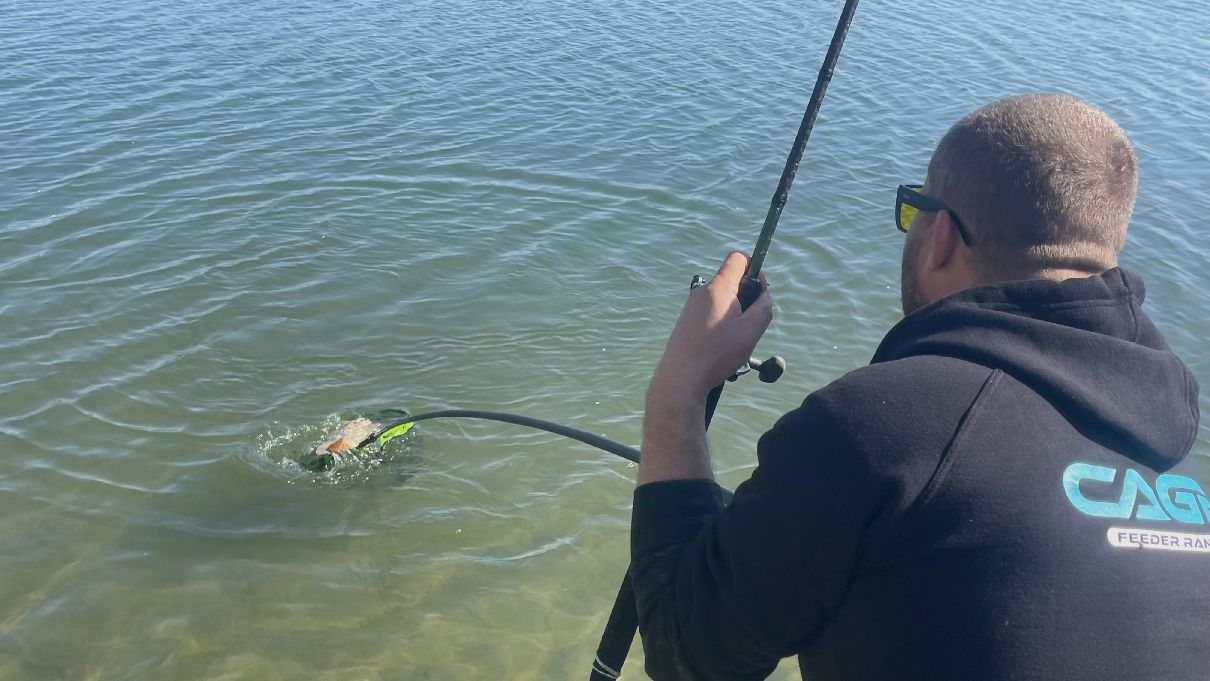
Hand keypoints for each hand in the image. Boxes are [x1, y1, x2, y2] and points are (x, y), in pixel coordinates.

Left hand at [650, 252, 773, 399]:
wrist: (681, 377)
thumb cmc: (718, 353)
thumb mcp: (751, 330)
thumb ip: (764, 307)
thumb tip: (764, 296)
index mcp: (718, 287)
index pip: (738, 258)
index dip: (754, 267)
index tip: (759, 290)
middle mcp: (702, 292)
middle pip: (731, 281)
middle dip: (746, 297)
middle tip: (750, 323)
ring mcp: (692, 306)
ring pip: (722, 300)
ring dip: (735, 314)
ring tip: (735, 340)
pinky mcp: (687, 321)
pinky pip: (711, 313)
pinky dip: (722, 324)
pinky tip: (722, 347)